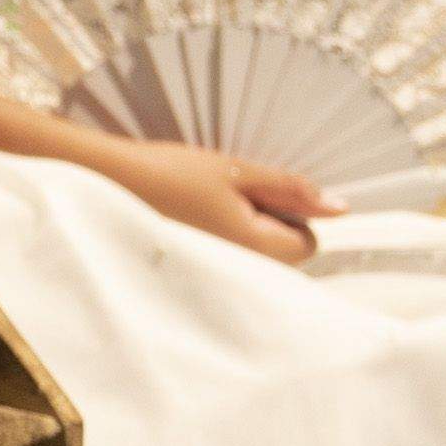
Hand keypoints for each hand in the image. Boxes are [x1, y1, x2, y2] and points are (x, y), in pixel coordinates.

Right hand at [83, 134, 330, 265]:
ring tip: (207, 202)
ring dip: (243, 228)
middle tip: (230, 194)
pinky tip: (193, 215)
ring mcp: (215, 273)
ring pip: (253, 255)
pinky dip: (220, 236)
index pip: (308, 244)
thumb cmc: (171, 173)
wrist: (105, 183)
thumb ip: (291, 189)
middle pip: (281, 254)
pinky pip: (227, 258)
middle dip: (269, 223)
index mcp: (255, 246)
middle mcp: (239, 270)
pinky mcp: (195, 269)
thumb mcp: (237, 171)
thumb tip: (340, 209)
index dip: (294, 213)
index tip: (260, 192)